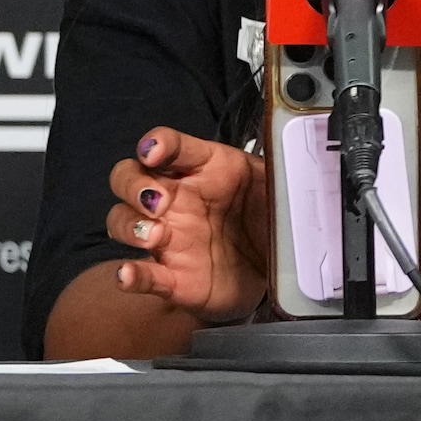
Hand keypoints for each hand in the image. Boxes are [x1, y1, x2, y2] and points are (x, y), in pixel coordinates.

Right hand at [101, 126, 271, 324]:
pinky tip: (128, 275)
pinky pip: (142, 274)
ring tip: (153, 235)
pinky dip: (130, 275)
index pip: (169, 146)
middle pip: (128, 178)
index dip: (156, 144)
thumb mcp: (279, 186)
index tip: (154, 152)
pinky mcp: (172, 276)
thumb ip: (281, 171)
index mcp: (201, 170)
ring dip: (129, 226)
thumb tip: (298, 156)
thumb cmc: (270, 219)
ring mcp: (168, 237)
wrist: (278, 270)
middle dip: (133, 186)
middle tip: (156, 200)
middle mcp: (175, 200)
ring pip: (123, 221)